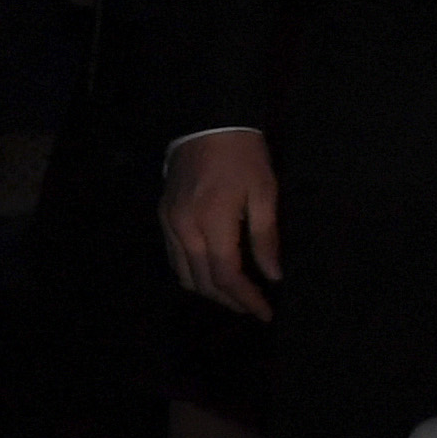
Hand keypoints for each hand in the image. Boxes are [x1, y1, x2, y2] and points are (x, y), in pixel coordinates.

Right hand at [159, 129, 279, 321]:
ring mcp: (170, 225)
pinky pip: (175, 258)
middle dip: (229, 300)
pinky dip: (193, 274)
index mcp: (214, 221)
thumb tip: (273, 274)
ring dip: (209, 291)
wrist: (207, 124)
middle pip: (203, 281)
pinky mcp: (164, 218)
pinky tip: (211, 273)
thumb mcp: (264, 191)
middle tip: (253, 308)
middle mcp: (185, 229)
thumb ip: (266, 236)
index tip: (264, 313)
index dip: (246, 298)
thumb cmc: (243, 155)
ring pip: (184, 275)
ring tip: (234, 295)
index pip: (226, 274)